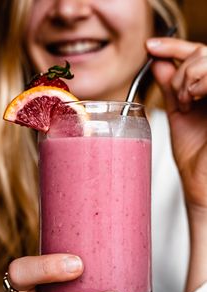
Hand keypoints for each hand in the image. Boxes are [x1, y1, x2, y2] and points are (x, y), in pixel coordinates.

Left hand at [146, 38, 206, 209]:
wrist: (202, 186)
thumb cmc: (195, 160)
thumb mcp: (179, 115)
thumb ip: (172, 88)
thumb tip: (158, 63)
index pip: (198, 54)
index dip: (173, 45)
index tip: (150, 47)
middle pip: (203, 52)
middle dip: (180, 69)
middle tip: (175, 94)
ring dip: (187, 76)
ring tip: (183, 101)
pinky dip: (199, 81)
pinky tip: (192, 100)